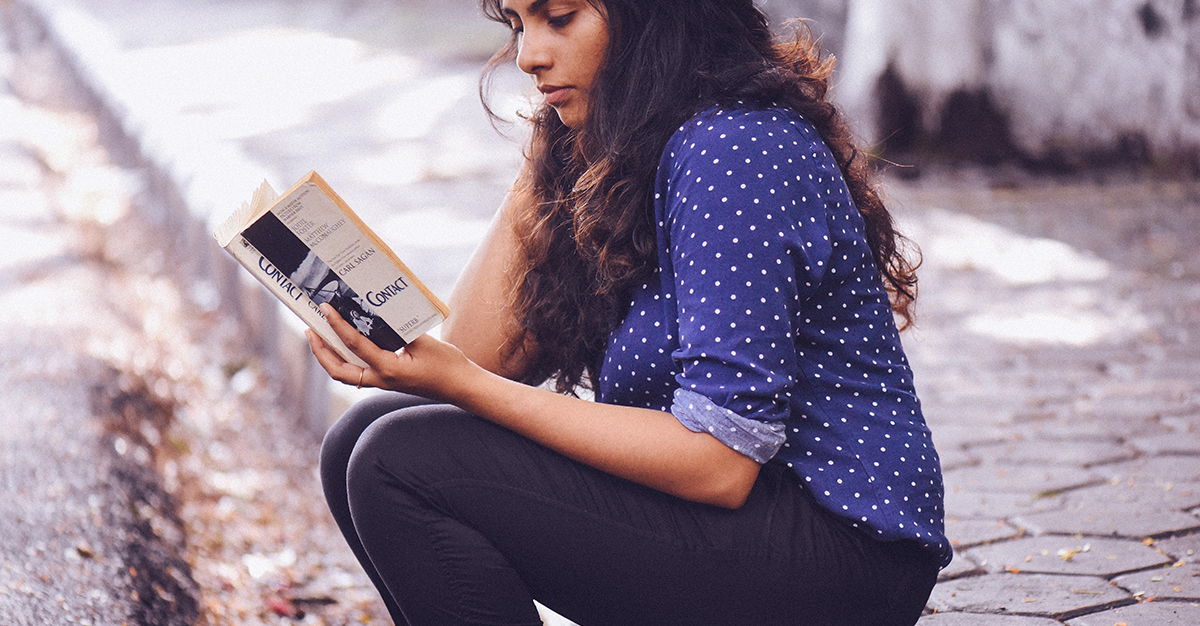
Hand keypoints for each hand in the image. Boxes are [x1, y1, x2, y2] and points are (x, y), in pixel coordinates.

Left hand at [306, 304, 473, 401]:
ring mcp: (383, 383)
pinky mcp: (387, 381)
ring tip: (319, 337)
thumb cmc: (448, 365)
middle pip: (338, 370)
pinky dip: (345, 359)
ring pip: (345, 374)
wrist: (461, 387)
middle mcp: (381, 379)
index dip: (337, 325)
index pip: (355, 345)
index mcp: (389, 369)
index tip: (326, 310)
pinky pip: (358, 372)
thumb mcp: (426, 342)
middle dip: (320, 351)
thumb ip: (401, 329)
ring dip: (329, 357)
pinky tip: (344, 346)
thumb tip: (379, 314)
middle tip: (310, 330)